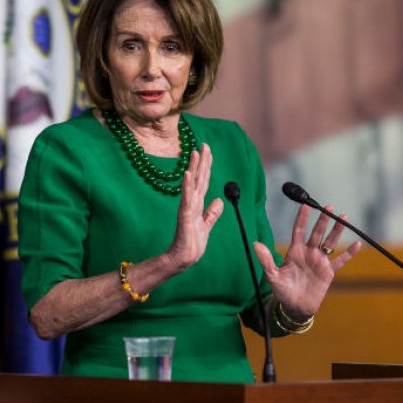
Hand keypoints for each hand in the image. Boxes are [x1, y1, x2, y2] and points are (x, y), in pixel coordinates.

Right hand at [165, 144, 223, 270]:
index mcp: (198, 204)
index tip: (208, 151)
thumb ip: (212, 213)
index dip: (206, 166)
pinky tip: (188, 174)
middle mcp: (192, 202)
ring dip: (194, 168)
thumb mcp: (206, 226)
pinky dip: (188, 185)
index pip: (204, 181)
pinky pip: (187, 198)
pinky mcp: (185, 215)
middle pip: (199, 178)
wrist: (184, 258)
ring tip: (195, 153)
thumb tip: (218, 201)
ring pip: (193, 184)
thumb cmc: (192, 243)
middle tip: (204, 144)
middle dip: (202, 161)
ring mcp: (188, 208)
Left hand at [253, 202, 360, 318]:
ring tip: (344, 217)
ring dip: (337, 231)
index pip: (299, 230)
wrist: (294, 307)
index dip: (302, 218)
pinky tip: (357, 244)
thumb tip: (255, 244)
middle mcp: (308, 253)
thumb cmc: (281, 290)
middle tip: (329, 207)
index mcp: (294, 251)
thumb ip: (266, 259)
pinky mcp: (328, 272)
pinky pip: (340, 261)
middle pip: (317, 233)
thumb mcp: (272, 275)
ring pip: (330, 242)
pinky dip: (349, 253)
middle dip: (323, 220)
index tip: (306, 204)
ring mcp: (319, 261)